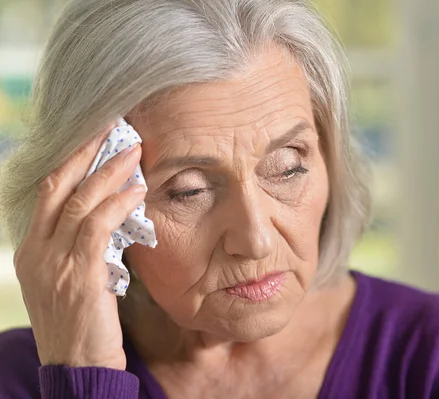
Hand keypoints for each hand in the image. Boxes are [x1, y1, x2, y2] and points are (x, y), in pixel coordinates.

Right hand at [13, 124, 144, 369]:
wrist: (77, 368)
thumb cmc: (81, 324)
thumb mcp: (70, 280)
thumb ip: (80, 247)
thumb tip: (110, 215)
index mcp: (32, 250)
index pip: (49, 192)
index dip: (73, 161)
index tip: (97, 137)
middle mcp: (37, 251)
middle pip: (58, 186)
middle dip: (87, 153)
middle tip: (116, 128)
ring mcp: (54, 263)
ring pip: (80, 202)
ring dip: (110, 172)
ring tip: (137, 151)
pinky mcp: (78, 276)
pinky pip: (98, 228)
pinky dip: (118, 204)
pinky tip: (138, 191)